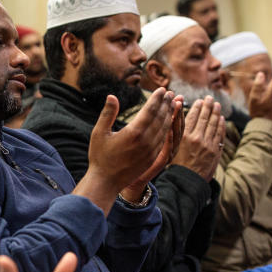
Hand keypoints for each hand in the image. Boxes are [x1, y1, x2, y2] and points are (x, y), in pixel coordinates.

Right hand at [78, 87, 175, 211]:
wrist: (106, 182)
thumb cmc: (100, 156)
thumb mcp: (99, 133)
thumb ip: (107, 114)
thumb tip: (112, 96)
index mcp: (133, 132)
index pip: (150, 110)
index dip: (157, 99)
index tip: (162, 89)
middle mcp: (146, 141)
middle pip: (160, 117)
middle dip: (166, 104)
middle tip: (170, 93)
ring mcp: (151, 150)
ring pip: (165, 128)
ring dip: (170, 115)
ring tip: (172, 104)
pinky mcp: (153, 157)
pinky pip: (164, 139)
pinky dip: (168, 128)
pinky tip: (168, 122)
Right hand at [170, 96, 225, 180]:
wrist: (186, 182)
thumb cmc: (175, 166)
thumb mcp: (170, 148)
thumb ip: (174, 133)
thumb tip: (175, 119)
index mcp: (183, 137)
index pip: (191, 118)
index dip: (196, 108)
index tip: (199, 101)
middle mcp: (195, 138)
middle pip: (203, 118)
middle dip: (207, 106)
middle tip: (210, 98)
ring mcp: (206, 144)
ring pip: (213, 124)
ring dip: (216, 113)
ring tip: (217, 105)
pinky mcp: (214, 151)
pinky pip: (219, 134)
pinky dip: (221, 125)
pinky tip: (222, 119)